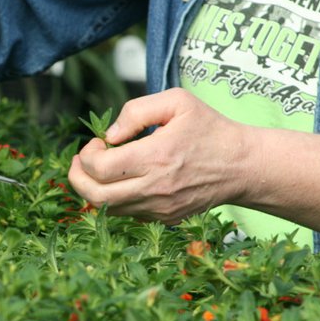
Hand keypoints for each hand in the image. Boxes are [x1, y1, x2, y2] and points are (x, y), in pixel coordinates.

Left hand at [68, 88, 249, 224]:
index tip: (96, 142)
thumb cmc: (209, 129)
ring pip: (107, 209)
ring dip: (93, 189)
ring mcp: (160, 208)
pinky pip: (126, 214)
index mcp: (156, 157)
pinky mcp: (165, 219)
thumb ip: (136, 110)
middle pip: (95, 196)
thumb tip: (109, 135)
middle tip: (80, 161)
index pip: (99, 169)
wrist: (243, 166)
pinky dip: (114, 199)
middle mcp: (155, 188)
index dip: (86, 156)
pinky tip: (121, 180)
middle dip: (77, 178)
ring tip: (97, 170)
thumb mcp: (177, 102)